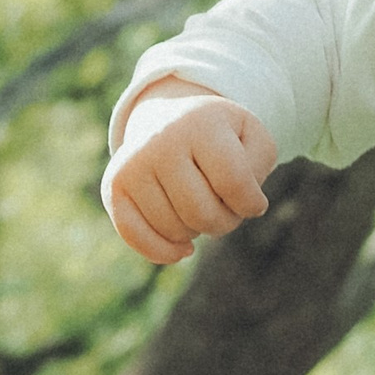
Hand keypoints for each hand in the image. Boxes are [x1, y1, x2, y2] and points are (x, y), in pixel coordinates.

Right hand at [106, 92, 276, 264]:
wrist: (168, 121)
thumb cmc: (220, 138)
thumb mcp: (252, 138)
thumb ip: (260, 164)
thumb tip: (243, 203)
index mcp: (200, 123)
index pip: (234, 184)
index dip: (251, 204)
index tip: (253, 202)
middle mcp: (160, 139)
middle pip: (203, 213)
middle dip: (224, 222)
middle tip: (225, 207)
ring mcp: (132, 163)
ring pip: (175, 230)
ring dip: (197, 232)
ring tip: (199, 207)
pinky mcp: (114, 186)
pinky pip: (136, 237)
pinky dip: (164, 252)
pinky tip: (182, 248)